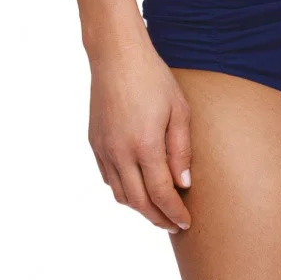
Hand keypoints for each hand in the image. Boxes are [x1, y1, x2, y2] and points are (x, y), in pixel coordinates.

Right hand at [88, 34, 192, 232]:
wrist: (116, 55)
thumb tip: (183, 184)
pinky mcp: (94, 142)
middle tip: (173, 224)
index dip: (174, 212)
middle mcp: (120, 152)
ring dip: (139, 207)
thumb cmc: (153, 78)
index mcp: (144, 145)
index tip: (185, 222)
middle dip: (157, 217)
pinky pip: (108, 177)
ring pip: (119, 194)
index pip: (161, 193)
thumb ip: (181, 150)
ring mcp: (104, 148)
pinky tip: (137, 186)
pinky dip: (123, 190)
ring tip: (157, 208)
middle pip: (138, 202)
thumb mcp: (178, 110)